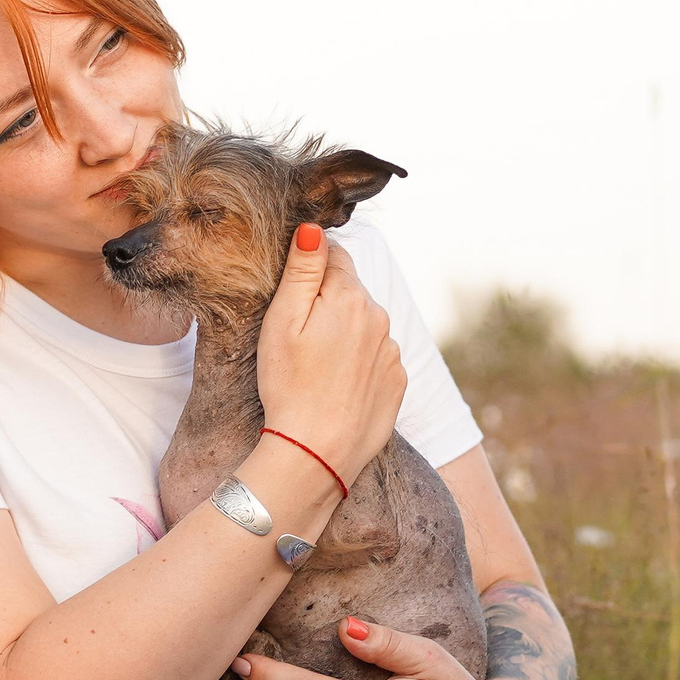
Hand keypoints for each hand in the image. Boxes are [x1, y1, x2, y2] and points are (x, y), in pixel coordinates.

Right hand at [255, 226, 402, 482]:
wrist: (317, 452)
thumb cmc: (289, 386)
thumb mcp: (283, 321)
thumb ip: (303, 270)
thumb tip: (314, 227)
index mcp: (350, 296)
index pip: (333, 256)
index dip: (308, 269)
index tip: (292, 296)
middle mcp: (380, 317)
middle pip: (350, 291)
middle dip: (327, 303)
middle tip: (298, 338)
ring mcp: (392, 351)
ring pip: (364, 325)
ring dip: (344, 334)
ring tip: (317, 367)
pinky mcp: (397, 381)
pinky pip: (376, 357)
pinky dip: (359, 363)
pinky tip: (336, 385)